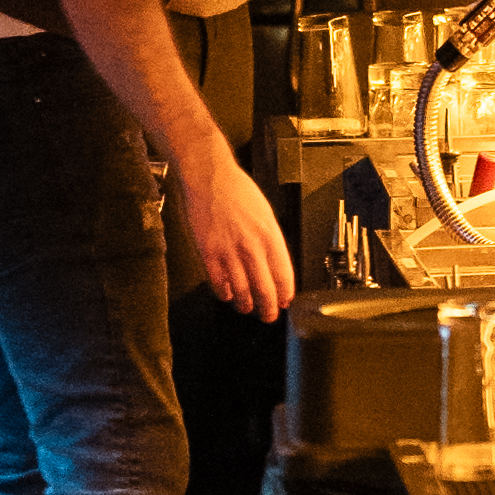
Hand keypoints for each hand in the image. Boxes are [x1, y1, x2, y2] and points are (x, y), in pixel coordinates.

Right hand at [176, 145, 295, 320]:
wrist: (210, 178)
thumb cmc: (238, 192)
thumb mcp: (266, 215)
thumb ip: (271, 241)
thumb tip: (275, 265)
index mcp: (271, 238)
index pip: (284, 277)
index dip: (285, 295)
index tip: (284, 302)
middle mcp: (252, 248)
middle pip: (265, 290)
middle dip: (268, 309)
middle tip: (268, 316)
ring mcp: (230, 253)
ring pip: (242, 293)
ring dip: (245, 305)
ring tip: (247, 307)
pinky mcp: (209, 254)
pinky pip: (219, 284)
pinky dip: (224, 294)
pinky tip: (227, 294)